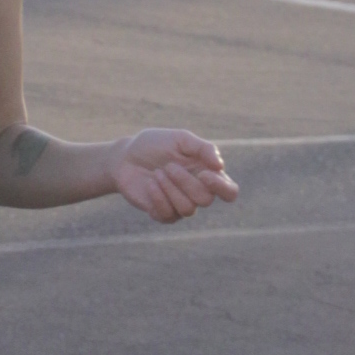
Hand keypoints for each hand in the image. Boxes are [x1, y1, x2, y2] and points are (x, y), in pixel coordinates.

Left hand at [110, 129, 237, 222]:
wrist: (125, 157)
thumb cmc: (155, 145)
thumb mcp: (179, 139)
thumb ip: (202, 148)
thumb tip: (220, 165)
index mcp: (207, 174)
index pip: (229, 191)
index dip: (222, 188)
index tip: (203, 174)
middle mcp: (198, 192)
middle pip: (205, 200)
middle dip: (185, 182)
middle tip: (168, 166)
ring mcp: (181, 205)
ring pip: (188, 209)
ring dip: (169, 189)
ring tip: (156, 173)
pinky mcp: (163, 214)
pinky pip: (168, 216)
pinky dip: (158, 198)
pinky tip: (150, 184)